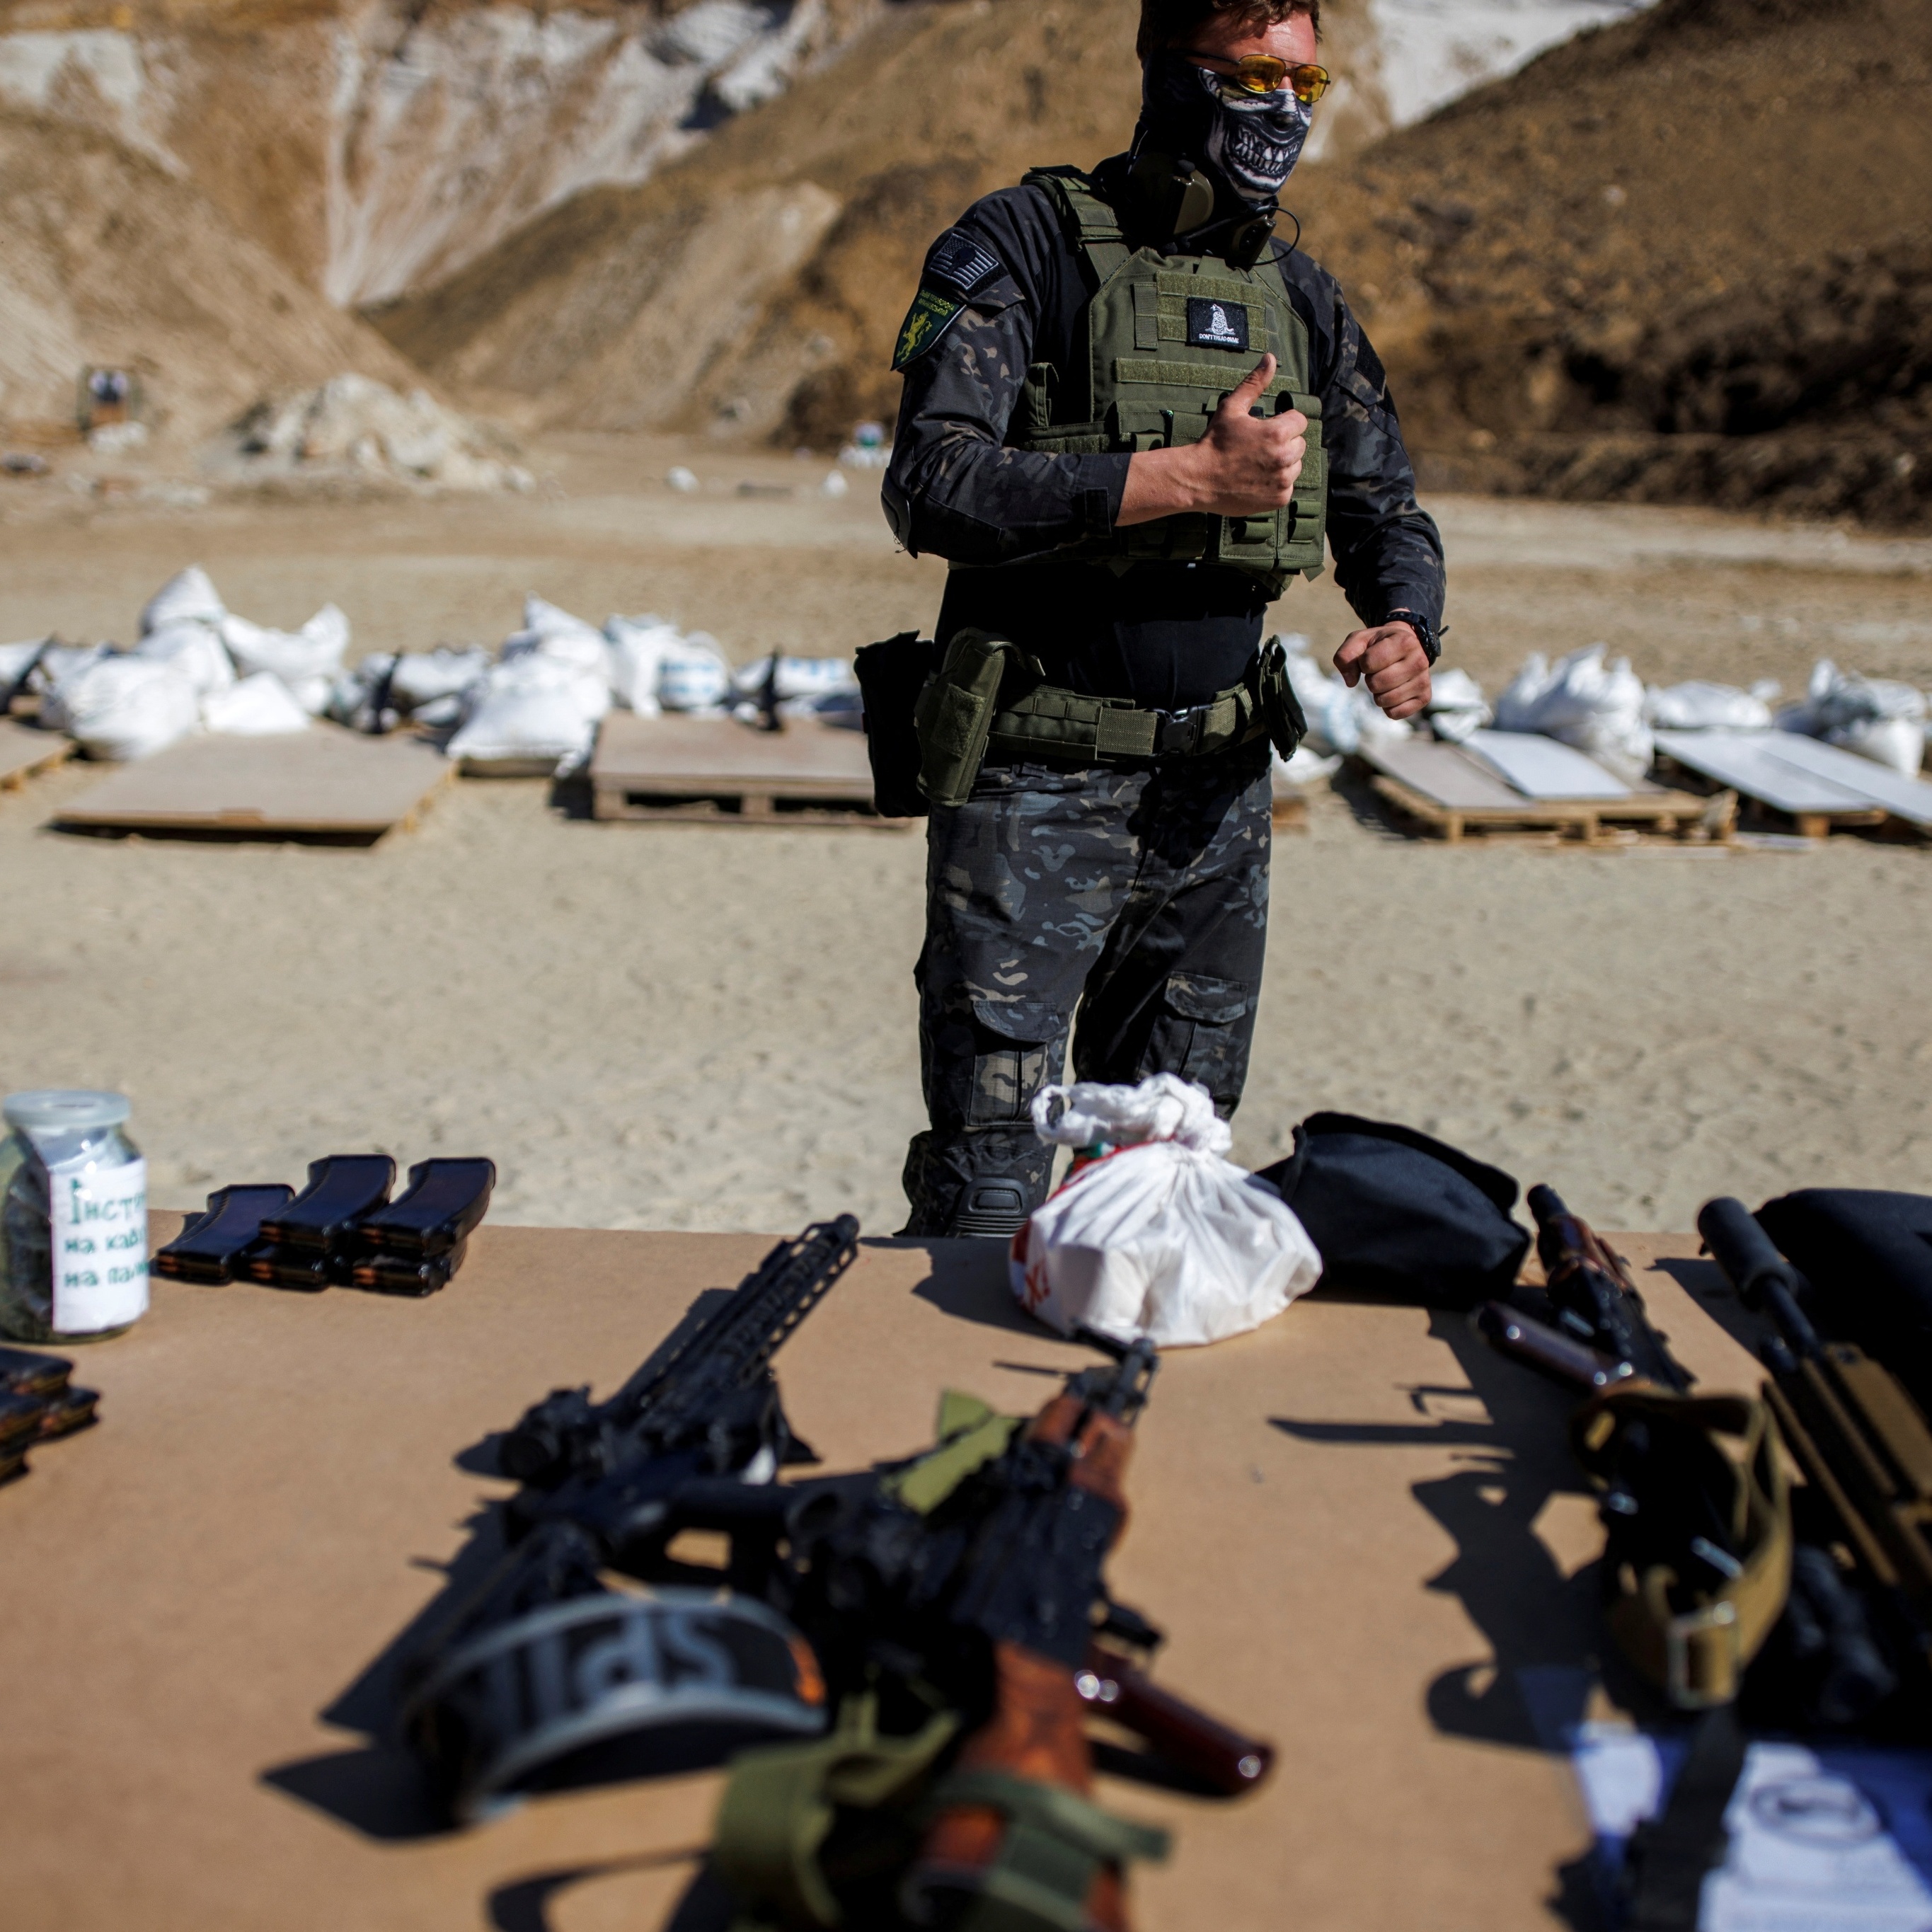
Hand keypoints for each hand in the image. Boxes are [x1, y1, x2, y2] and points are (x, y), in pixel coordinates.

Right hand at [1117, 353, 1306, 525]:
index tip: (1265, 429)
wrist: (1198, 479)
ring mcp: (1282, 481)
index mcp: (1278, 433)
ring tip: (1258, 464)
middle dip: (1284, 443)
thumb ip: (1255, 383)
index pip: (1299, 421)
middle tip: (1258, 448)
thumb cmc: (1214, 442)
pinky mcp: (1278, 499)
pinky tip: (1257, 480)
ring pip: (1296, 466)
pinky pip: (1288, 486)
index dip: (1283, 422)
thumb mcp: (1232, 408)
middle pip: (1300, 444)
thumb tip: (1270, 358)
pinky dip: (1276, 484)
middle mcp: (1284, 458)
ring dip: (1283, 463)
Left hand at [1336, 622, 1430, 720]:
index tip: (1372, 657)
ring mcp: (1423, 681)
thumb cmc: (1379, 645)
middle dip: (1370, 679)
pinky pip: (1395, 714)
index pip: (1367, 663)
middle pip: (1375, 684)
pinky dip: (1387, 707)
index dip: (1362, 663)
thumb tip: (1350, 683)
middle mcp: (1419, 660)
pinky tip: (1393, 692)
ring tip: (1386, 681)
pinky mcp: (1424, 698)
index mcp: (1404, 641)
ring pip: (1385, 701)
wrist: (1406, 647)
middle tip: (1379, 671)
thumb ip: (1345, 656)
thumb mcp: (1359, 640)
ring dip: (1378, 694)